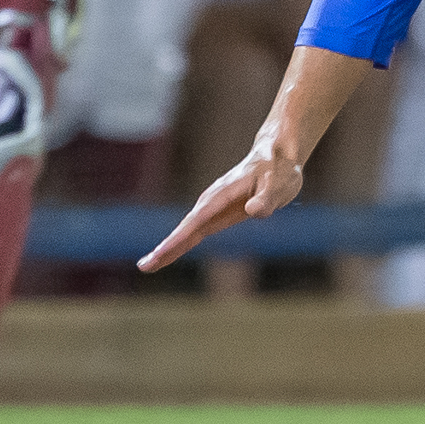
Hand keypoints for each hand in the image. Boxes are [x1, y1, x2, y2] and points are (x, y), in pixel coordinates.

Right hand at [139, 131, 304, 271]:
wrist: (277, 156)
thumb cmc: (279, 170)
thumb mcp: (279, 183)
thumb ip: (267, 198)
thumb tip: (254, 210)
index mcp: (223, 194)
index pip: (197, 221)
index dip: (178, 239)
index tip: (160, 253)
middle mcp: (212, 200)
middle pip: (185, 228)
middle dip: (166, 247)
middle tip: (144, 267)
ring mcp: (213, 206)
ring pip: (187, 230)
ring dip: (169, 247)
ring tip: (149, 265)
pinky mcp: (217, 212)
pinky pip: (195, 231)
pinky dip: (180, 243)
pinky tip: (169, 254)